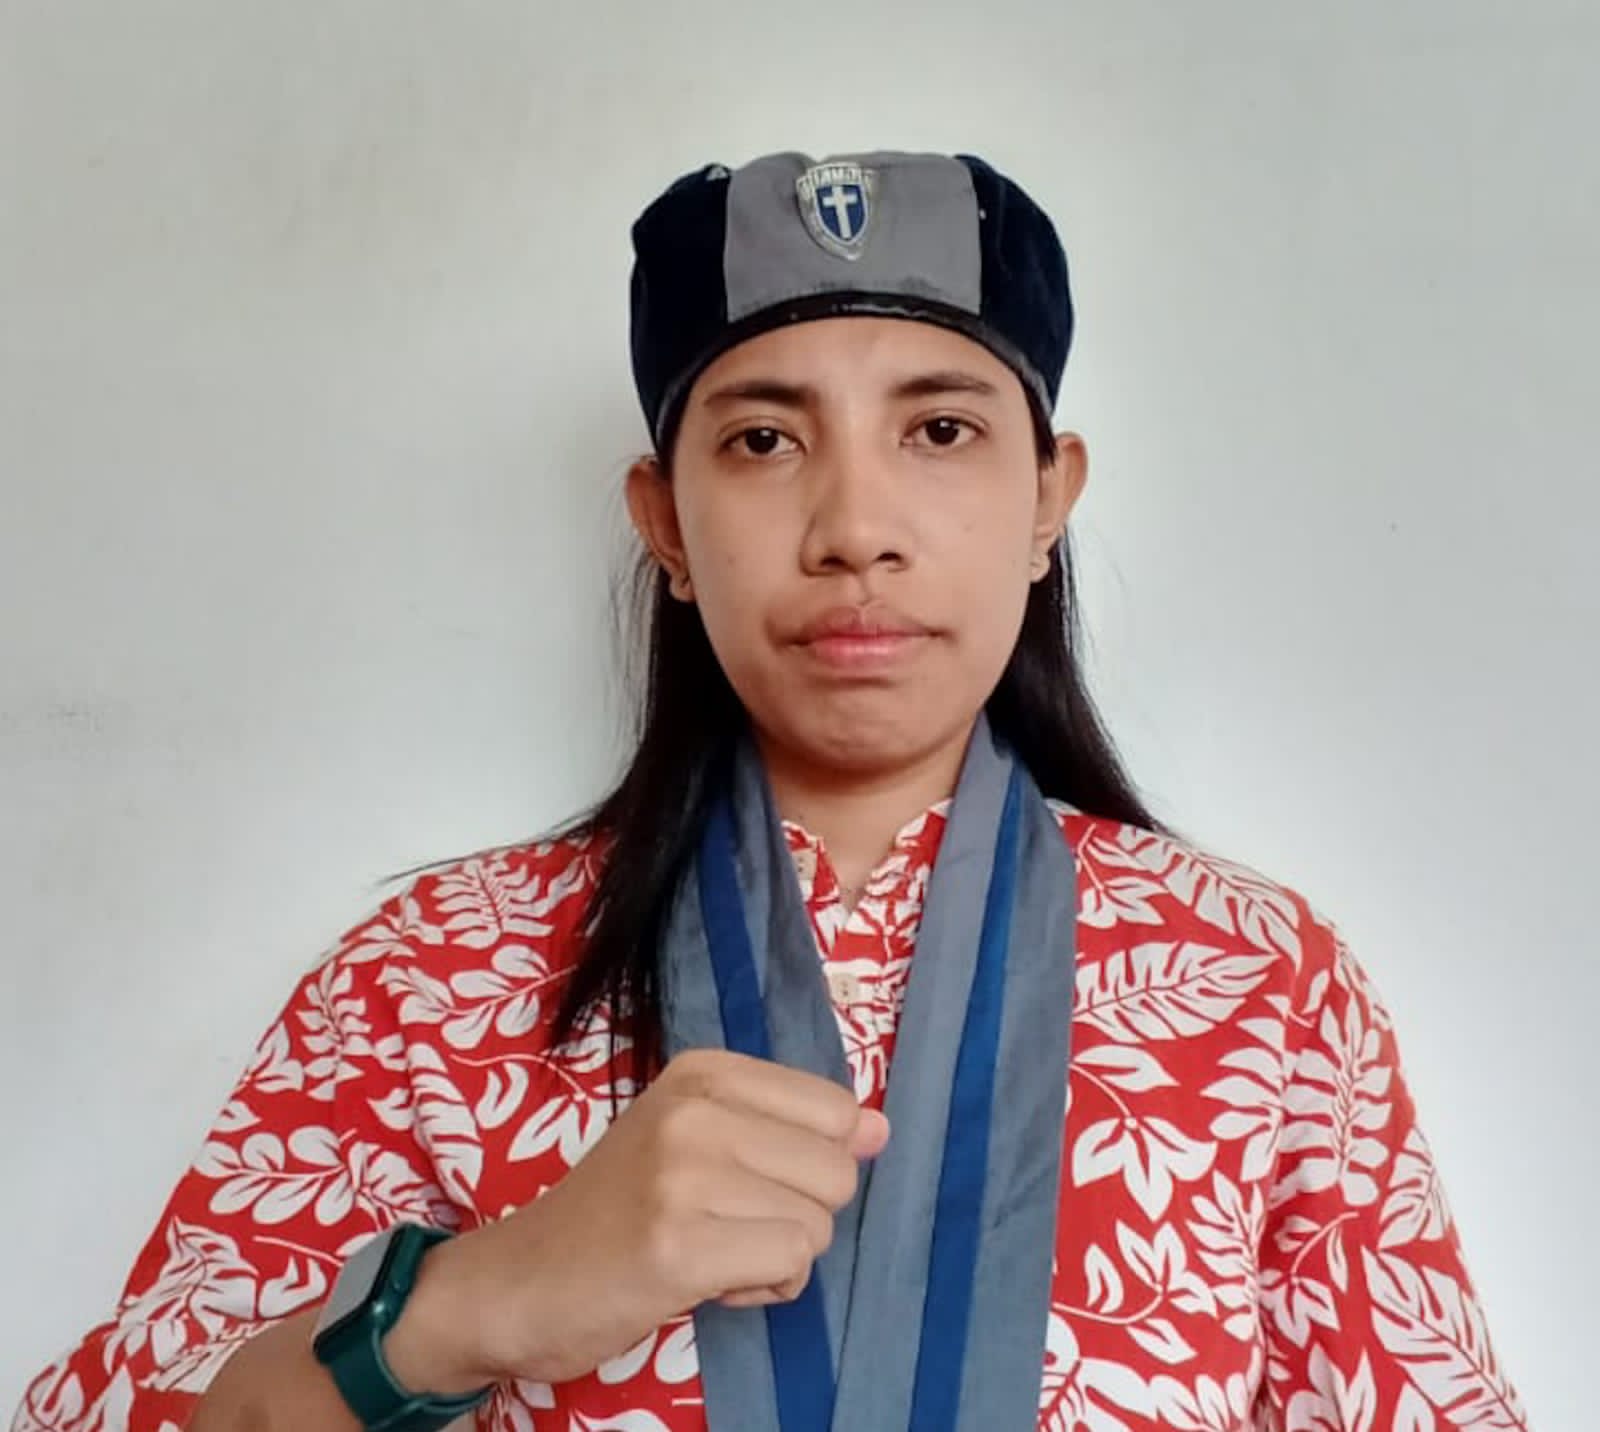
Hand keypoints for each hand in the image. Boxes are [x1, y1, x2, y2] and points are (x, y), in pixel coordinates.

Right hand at [385, 1049, 889, 1391]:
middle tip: (725, 1225)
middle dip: (798, 1215)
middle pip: (836, 1171)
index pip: (836, 1109)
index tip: (749, 1180)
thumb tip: (881, 1129)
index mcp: (703, 1072)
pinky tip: (708, 1283)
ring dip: (777, 1257)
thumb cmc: (614, 1210)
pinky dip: (763, 1289)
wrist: (516, 1280)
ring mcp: (685, 1174)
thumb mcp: (694, 1139)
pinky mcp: (679, 1246)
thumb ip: (788, 1128)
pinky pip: (788, 1266)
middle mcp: (696, 1110)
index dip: (810, 1164)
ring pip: (817, 1225)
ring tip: (709, 1252)